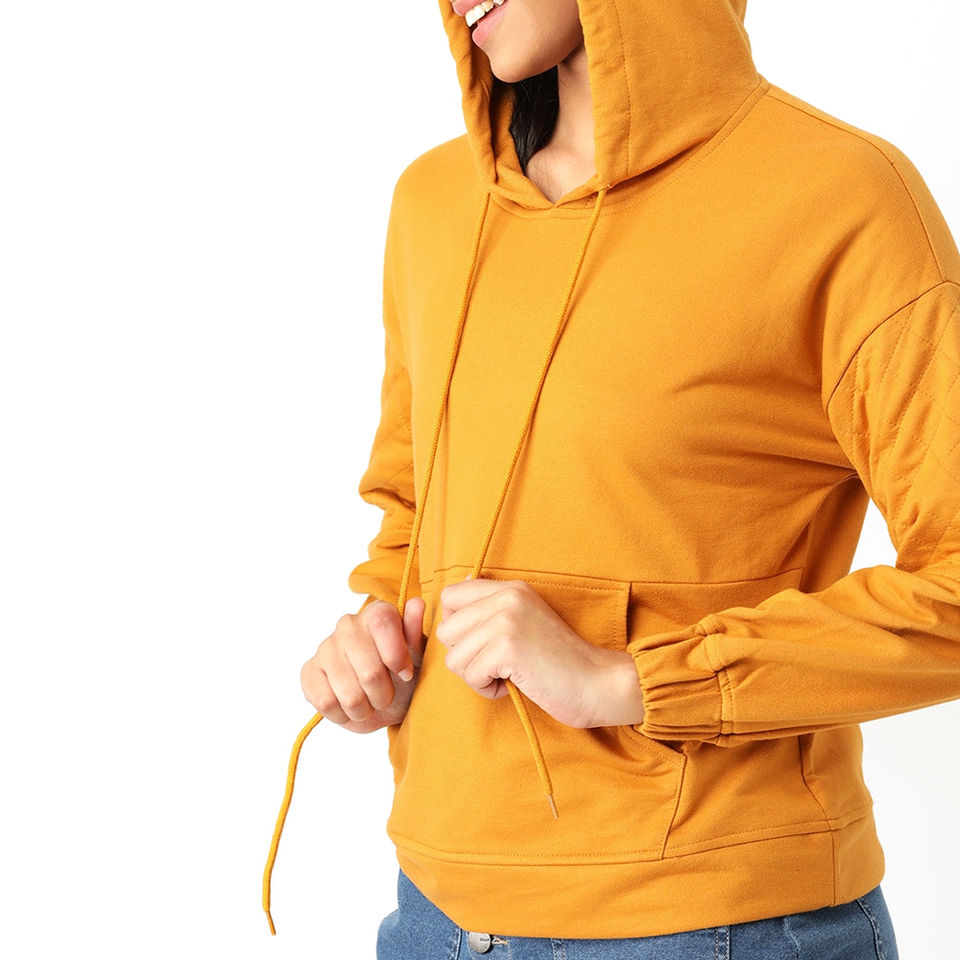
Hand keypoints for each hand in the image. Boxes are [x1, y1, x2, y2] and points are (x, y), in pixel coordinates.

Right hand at [300, 597, 425, 732]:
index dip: (396, 655)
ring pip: (349, 694)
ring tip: (369, 701)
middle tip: (387, 694)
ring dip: (365, 708)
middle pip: (369, 670)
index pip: (382, 622)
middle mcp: (348, 625)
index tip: (406, 673)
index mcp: (376, 614)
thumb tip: (416, 604)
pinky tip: (349, 706)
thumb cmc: (404, 676)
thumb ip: (415, 633)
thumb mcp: (419, 658)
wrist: (386, 703)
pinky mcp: (309, 672)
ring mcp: (325, 647)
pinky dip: (343, 714)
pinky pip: (325, 702)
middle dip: (384, 693)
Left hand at [436, 577, 644, 728]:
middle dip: (465, 657)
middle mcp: (506, 597)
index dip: (455, 627)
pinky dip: (487, 689)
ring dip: (476, 676)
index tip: (480, 645)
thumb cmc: (558, 661)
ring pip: (454, 657)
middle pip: (446, 630)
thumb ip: (490, 610)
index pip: (449, 596)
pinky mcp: (507, 647)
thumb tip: (446, 600)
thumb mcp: (524, 622)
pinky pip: (470, 675)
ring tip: (507, 675)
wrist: (596, 682)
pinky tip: (512, 685)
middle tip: (496, 666)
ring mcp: (506, 620)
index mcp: (510, 588)